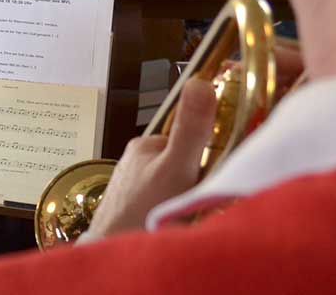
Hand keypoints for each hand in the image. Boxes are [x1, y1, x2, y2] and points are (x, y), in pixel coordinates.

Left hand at [85, 78, 216, 237]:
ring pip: (176, 187)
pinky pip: (165, 206)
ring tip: (193, 216)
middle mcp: (137, 163)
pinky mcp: (135, 211)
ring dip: (189, 200)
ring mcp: (135, 188)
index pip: (191, 138)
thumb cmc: (140, 214)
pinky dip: (176, 215)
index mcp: (146, 146)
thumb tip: (201, 81)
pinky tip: (178, 226)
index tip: (224, 165)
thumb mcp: (175, 168)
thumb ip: (190, 131)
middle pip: (185, 163)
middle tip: (207, 198)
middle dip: (201, 179)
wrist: (111, 254)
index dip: (212, 151)